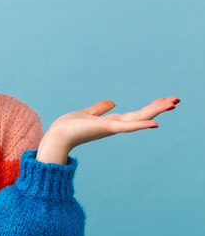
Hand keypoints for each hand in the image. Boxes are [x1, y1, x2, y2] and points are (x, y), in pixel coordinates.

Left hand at [36, 96, 180, 163]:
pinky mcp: (106, 128)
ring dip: (155, 112)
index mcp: (111, 122)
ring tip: (173, 104)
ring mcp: (112, 128)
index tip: (165, 99)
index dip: (150, 107)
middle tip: (177, 99)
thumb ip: (99, 109)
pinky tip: (155, 124)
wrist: (58, 136)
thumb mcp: (87, 113)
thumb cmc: (69, 127)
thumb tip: (112, 102)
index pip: (135, 114)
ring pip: (138, 119)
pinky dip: (141, 125)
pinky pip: (127, 127)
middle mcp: (115, 126)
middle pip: (141, 116)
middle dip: (158, 108)